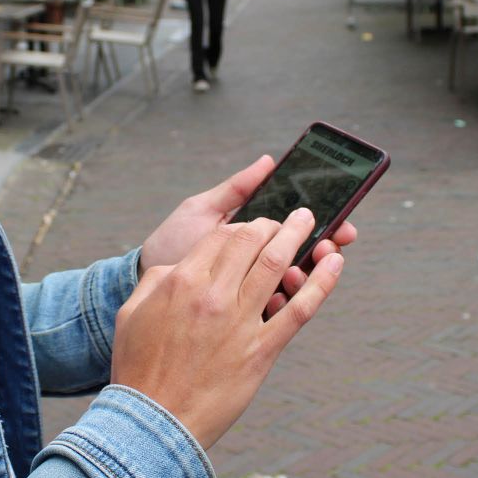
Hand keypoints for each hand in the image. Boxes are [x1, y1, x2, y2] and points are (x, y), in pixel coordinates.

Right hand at [112, 210, 342, 447]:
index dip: (242, 226)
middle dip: (273, 224)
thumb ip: (157, 280)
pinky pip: (300, 309)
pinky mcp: (262, 350)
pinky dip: (322, 283)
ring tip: (311, 222)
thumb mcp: (133, 313)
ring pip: (277, 264)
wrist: (154, 423)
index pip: (221, 236)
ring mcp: (240, 322)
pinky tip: (335, 263)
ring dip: (299, 236)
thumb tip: (183, 266)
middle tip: (287, 220)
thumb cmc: (139, 370)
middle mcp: (213, 295)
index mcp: (181, 281)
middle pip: (252, 241)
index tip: (252, 228)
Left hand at [139, 157, 356, 308]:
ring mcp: (253, 290)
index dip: (323, 223)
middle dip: (324, 247)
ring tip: (298, 268)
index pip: (297, 230)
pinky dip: (284, 300)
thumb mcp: (202, 210)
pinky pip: (275, 310)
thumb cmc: (171, 241)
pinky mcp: (244, 316)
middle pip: (306, 255)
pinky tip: (283, 292)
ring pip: (295, 281)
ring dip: (306, 272)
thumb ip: (236, 189)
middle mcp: (258, 264)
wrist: (140, 280)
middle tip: (329, 243)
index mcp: (253, 238)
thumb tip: (268, 162)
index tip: (338, 219)